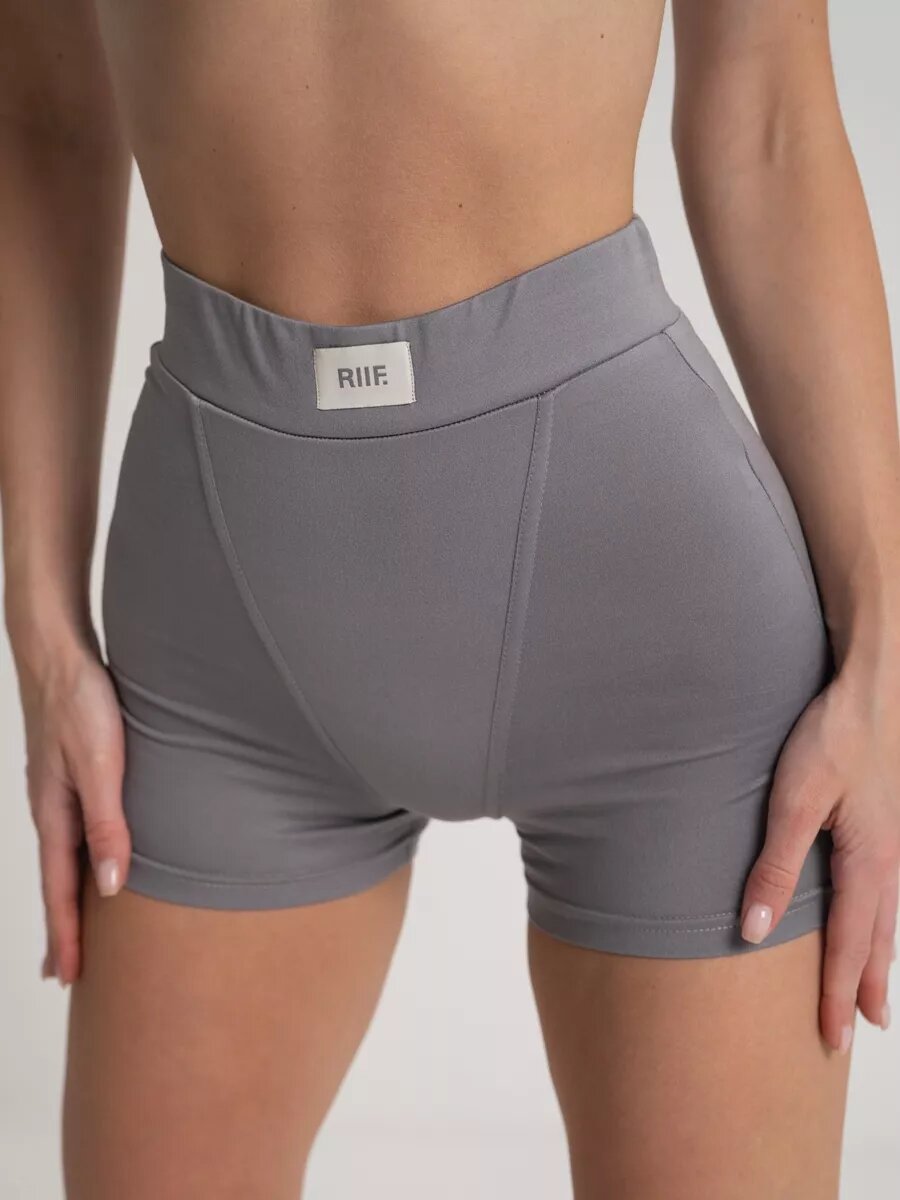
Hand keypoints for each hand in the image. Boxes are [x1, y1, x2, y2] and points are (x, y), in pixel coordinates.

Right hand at [16, 633, 129, 984]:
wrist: (58, 652)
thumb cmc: (81, 703)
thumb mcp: (101, 765)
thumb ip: (107, 823)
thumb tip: (108, 887)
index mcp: (55, 815)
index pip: (60, 890)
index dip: (66, 935)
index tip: (66, 978)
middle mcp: (51, 809)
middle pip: (56, 881)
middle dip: (62, 928)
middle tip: (62, 973)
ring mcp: (56, 791)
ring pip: (63, 857)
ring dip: (68, 896)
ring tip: (74, 926)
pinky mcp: (68, 773)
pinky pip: (71, 831)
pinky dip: (75, 860)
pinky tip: (87, 858)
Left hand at [740, 664, 899, 1052]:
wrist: (867, 689)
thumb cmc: (831, 740)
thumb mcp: (793, 804)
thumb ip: (775, 867)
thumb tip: (757, 931)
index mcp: (869, 865)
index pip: (850, 946)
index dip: (838, 993)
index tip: (831, 1036)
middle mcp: (889, 861)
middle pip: (877, 941)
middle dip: (866, 988)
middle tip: (860, 1030)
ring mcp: (891, 842)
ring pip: (885, 917)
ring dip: (876, 958)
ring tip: (871, 991)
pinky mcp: (883, 824)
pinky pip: (884, 890)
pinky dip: (878, 922)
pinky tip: (870, 918)